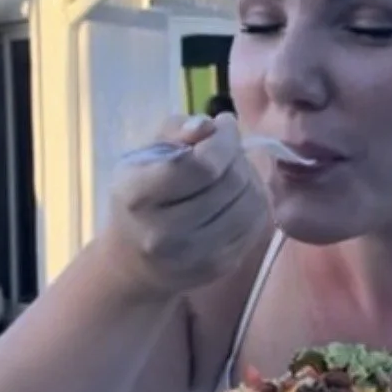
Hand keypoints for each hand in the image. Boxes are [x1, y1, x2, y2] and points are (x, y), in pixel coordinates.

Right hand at [98, 113, 269, 297]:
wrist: (136, 263)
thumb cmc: (141, 199)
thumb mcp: (142, 157)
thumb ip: (175, 131)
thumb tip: (210, 125)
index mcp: (138, 196)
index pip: (200, 165)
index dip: (223, 139)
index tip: (226, 124)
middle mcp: (164, 233)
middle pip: (229, 183)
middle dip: (237, 156)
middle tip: (229, 148)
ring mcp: (195, 255)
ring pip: (250, 204)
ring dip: (251, 178)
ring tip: (235, 170)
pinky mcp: (220, 266)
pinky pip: (256, 225)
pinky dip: (255, 203)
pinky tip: (238, 195)